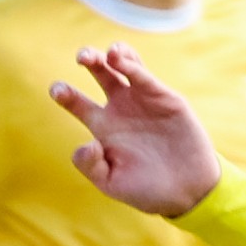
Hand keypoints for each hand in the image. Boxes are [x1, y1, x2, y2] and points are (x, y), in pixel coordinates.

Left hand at [52, 45, 223, 220]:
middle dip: (90, 60)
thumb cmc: (147, 190)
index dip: (66, 94)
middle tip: (82, 56)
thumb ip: (91, 166)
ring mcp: (143, 100)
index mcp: (103, 128)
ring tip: (106, 54)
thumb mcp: (112, 184)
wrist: (188, 191)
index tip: (57, 89)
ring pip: (124, 67)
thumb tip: (86, 143)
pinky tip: (119, 58)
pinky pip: (144, 77)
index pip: (79, 104)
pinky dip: (132, 65)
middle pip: (100, 74)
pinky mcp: (164, 98)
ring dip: (112, 55)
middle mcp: (121, 109)